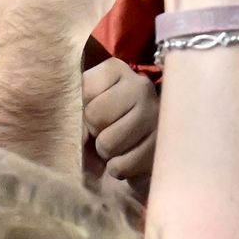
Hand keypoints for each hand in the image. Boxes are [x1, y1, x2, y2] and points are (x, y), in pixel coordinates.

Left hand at [81, 55, 159, 199]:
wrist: (136, 145)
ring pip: (108, 143)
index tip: (97, 110)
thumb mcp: (88, 101)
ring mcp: (155, 115)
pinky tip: (127, 158)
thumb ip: (77, 102)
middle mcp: (141, 86)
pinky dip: (119, 168)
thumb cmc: (105, 121)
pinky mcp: (161, 146)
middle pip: (95, 116)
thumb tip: (81, 131)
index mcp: (116, 69)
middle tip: (107, 131)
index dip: (85, 107)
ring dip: (107, 152)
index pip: (87, 90)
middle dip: (95, 131)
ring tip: (118, 144)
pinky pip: (122, 165)